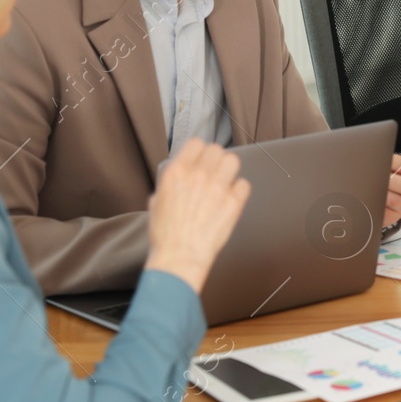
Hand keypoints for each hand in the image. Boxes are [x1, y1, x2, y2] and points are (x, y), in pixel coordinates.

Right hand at [145, 139, 251, 292]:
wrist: (179, 258)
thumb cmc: (165, 235)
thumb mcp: (156, 202)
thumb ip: (169, 184)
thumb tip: (178, 178)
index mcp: (176, 173)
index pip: (196, 143)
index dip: (199, 152)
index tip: (200, 159)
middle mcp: (198, 175)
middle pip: (216, 150)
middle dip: (214, 160)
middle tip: (213, 172)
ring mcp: (217, 188)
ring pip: (233, 161)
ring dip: (228, 170)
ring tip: (224, 182)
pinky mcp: (233, 203)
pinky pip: (244, 184)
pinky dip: (238, 190)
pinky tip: (231, 199)